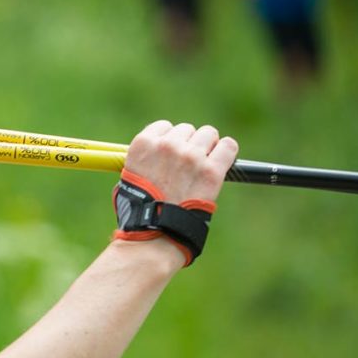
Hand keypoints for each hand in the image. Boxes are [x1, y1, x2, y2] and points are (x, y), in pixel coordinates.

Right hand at [124, 121, 238, 203]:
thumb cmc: (140, 208)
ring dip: (207, 146)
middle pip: (186, 129)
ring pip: (208, 134)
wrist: (155, 231)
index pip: (163, 126)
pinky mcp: (211, 170)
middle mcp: (167, 145)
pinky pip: (228, 146)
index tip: (171, 153)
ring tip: (202, 165)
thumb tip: (155, 152)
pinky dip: (227, 151)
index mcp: (144, 144)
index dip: (169, 139)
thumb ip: (145, 157)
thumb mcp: (129, 175)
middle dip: (188, 143)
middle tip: (187, 164)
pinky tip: (222, 161)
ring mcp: (191, 157)